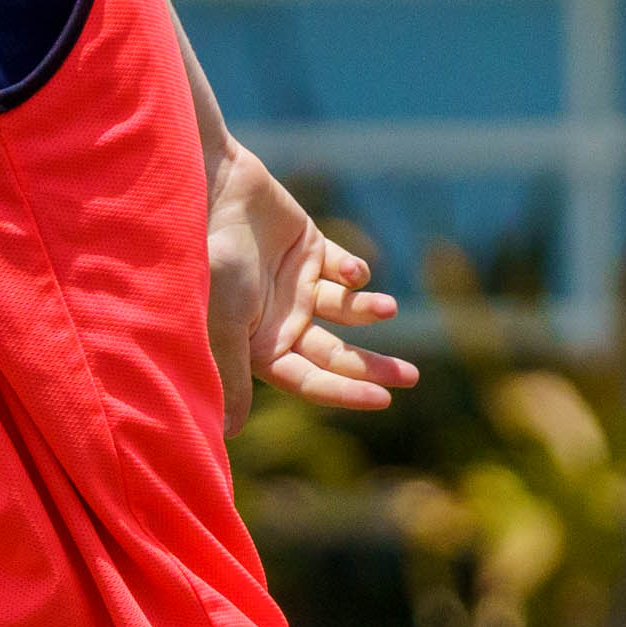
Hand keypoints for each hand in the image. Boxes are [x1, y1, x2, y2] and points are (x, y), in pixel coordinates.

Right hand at [209, 151, 417, 420]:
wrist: (213, 193)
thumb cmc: (213, 263)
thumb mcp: (224, 323)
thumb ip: (233, 375)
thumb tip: (229, 433)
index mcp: (260, 347)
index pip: (310, 381)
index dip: (344, 392)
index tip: (383, 400)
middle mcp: (281, 322)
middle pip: (336, 354)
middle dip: (373, 365)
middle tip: (412, 377)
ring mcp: (298, 285)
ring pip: (346, 312)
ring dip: (368, 312)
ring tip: (386, 308)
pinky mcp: (311, 249)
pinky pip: (344, 269)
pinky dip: (355, 272)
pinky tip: (354, 272)